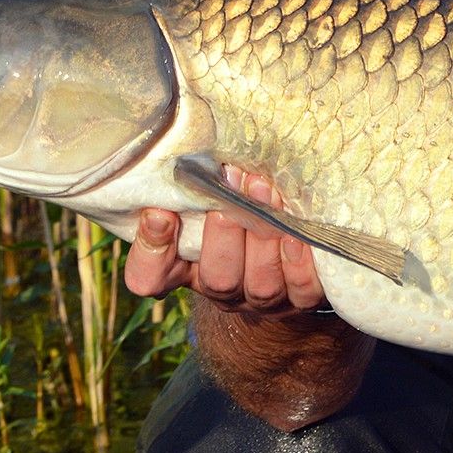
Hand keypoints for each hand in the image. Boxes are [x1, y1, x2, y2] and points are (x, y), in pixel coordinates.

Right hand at [123, 166, 326, 317]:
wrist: (293, 241)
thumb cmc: (241, 206)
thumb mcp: (209, 198)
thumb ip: (194, 188)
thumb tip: (186, 152)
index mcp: (186, 269)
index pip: (150, 278)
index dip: (152, 252)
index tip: (159, 213)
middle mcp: (224, 289)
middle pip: (216, 280)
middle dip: (223, 235)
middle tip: (229, 185)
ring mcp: (264, 300)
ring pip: (259, 286)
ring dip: (263, 239)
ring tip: (265, 192)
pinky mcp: (302, 299)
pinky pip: (302, 290)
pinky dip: (298, 262)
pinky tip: (296, 234)